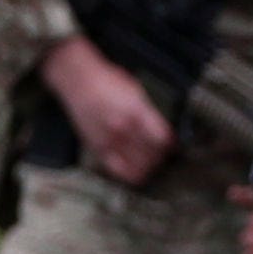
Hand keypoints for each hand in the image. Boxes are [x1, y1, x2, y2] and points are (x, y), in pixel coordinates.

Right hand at [41, 35, 172, 185]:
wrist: (77, 79)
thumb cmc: (107, 81)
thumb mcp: (137, 91)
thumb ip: (151, 112)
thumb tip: (167, 129)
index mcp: (136, 113)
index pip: (163, 140)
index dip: (173, 145)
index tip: (175, 144)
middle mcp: (122, 129)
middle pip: (153, 157)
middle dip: (164, 158)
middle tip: (166, 155)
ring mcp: (109, 141)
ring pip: (138, 168)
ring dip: (150, 168)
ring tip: (153, 163)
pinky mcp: (97, 148)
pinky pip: (119, 172)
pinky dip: (132, 174)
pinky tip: (137, 169)